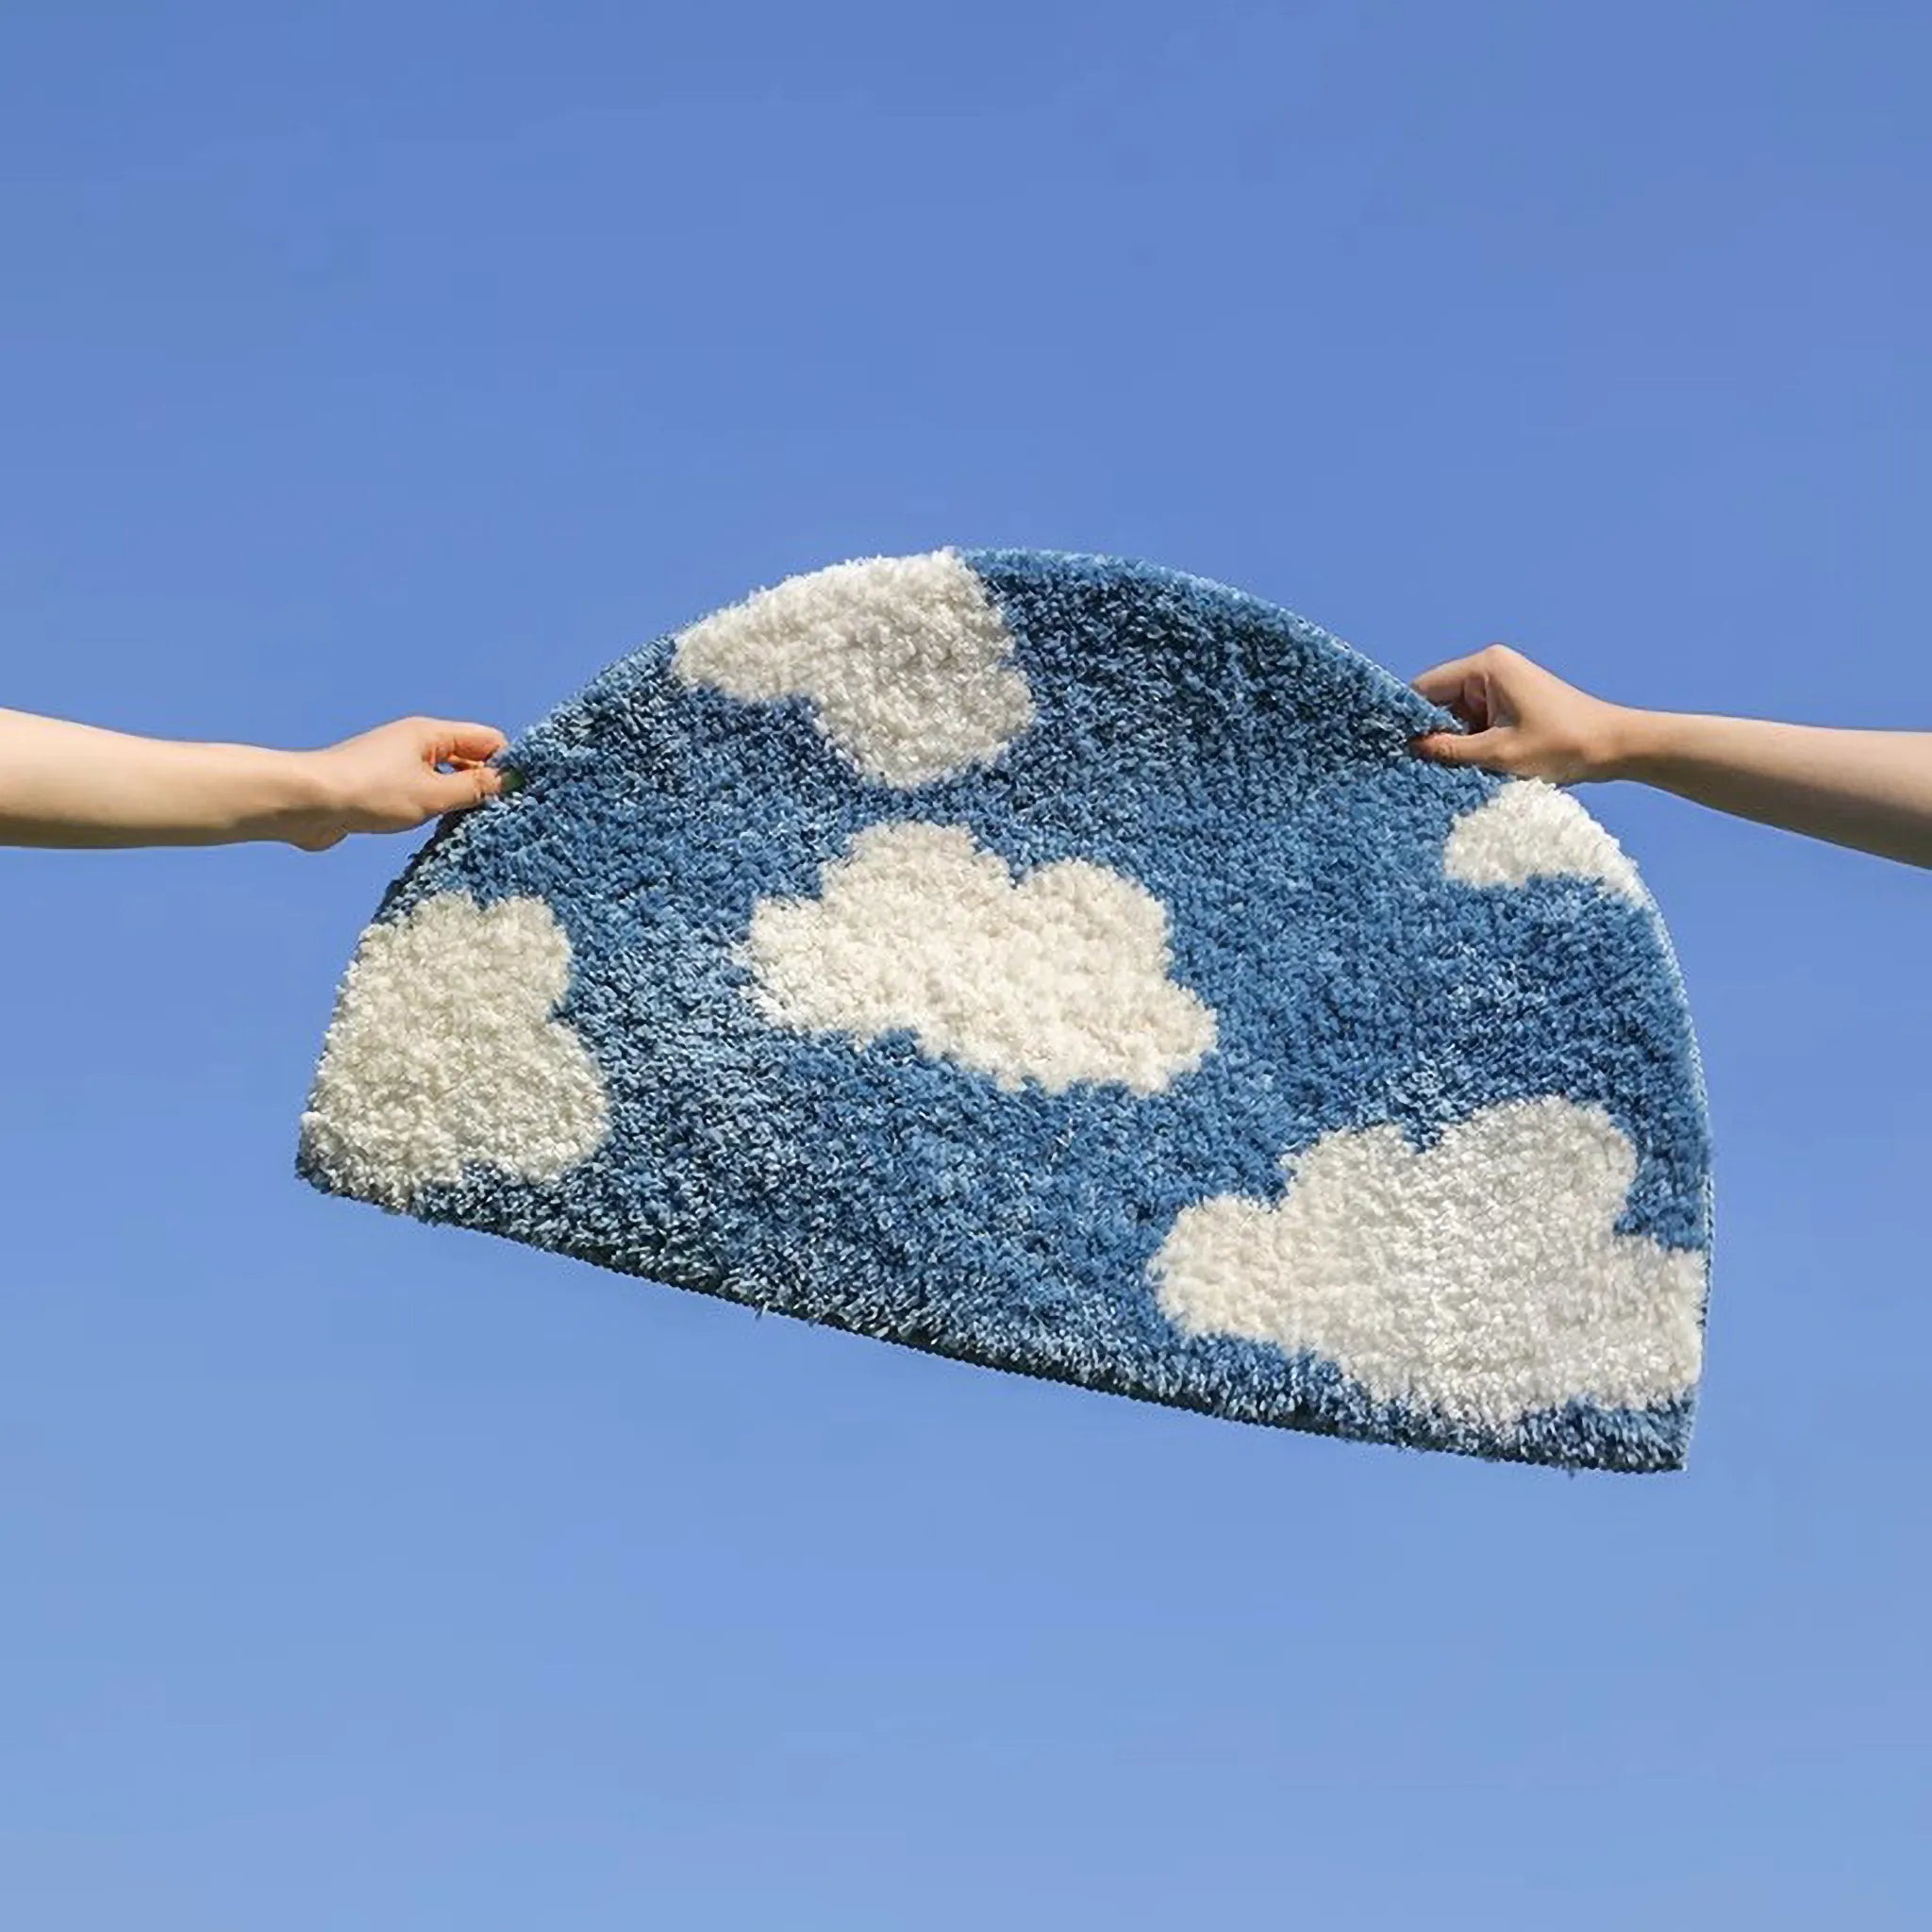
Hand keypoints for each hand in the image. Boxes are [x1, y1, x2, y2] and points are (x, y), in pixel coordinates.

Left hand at [285, 717, 509, 850]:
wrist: (305, 803)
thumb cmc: (368, 793)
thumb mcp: (433, 794)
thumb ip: (475, 789)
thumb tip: (510, 781)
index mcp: (431, 734)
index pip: (487, 740)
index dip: (507, 764)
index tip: (519, 795)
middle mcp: (416, 743)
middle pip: (468, 758)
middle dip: (485, 784)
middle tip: (499, 817)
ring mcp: (398, 765)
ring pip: (445, 778)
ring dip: (459, 800)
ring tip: (470, 827)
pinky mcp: (383, 787)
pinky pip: (423, 793)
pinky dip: (436, 809)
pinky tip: (440, 831)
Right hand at [1409, 645, 1635, 782]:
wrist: (1615, 747)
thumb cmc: (1564, 745)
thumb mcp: (1498, 754)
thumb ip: (1448, 750)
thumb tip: (1409, 748)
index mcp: (1486, 667)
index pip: (1426, 687)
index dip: (1408, 718)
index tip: (1393, 748)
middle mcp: (1491, 668)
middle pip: (1439, 702)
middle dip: (1433, 734)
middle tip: (1421, 767)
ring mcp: (1502, 685)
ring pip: (1456, 716)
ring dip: (1454, 743)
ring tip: (1454, 770)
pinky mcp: (1511, 703)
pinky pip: (1476, 722)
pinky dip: (1471, 744)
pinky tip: (1472, 766)